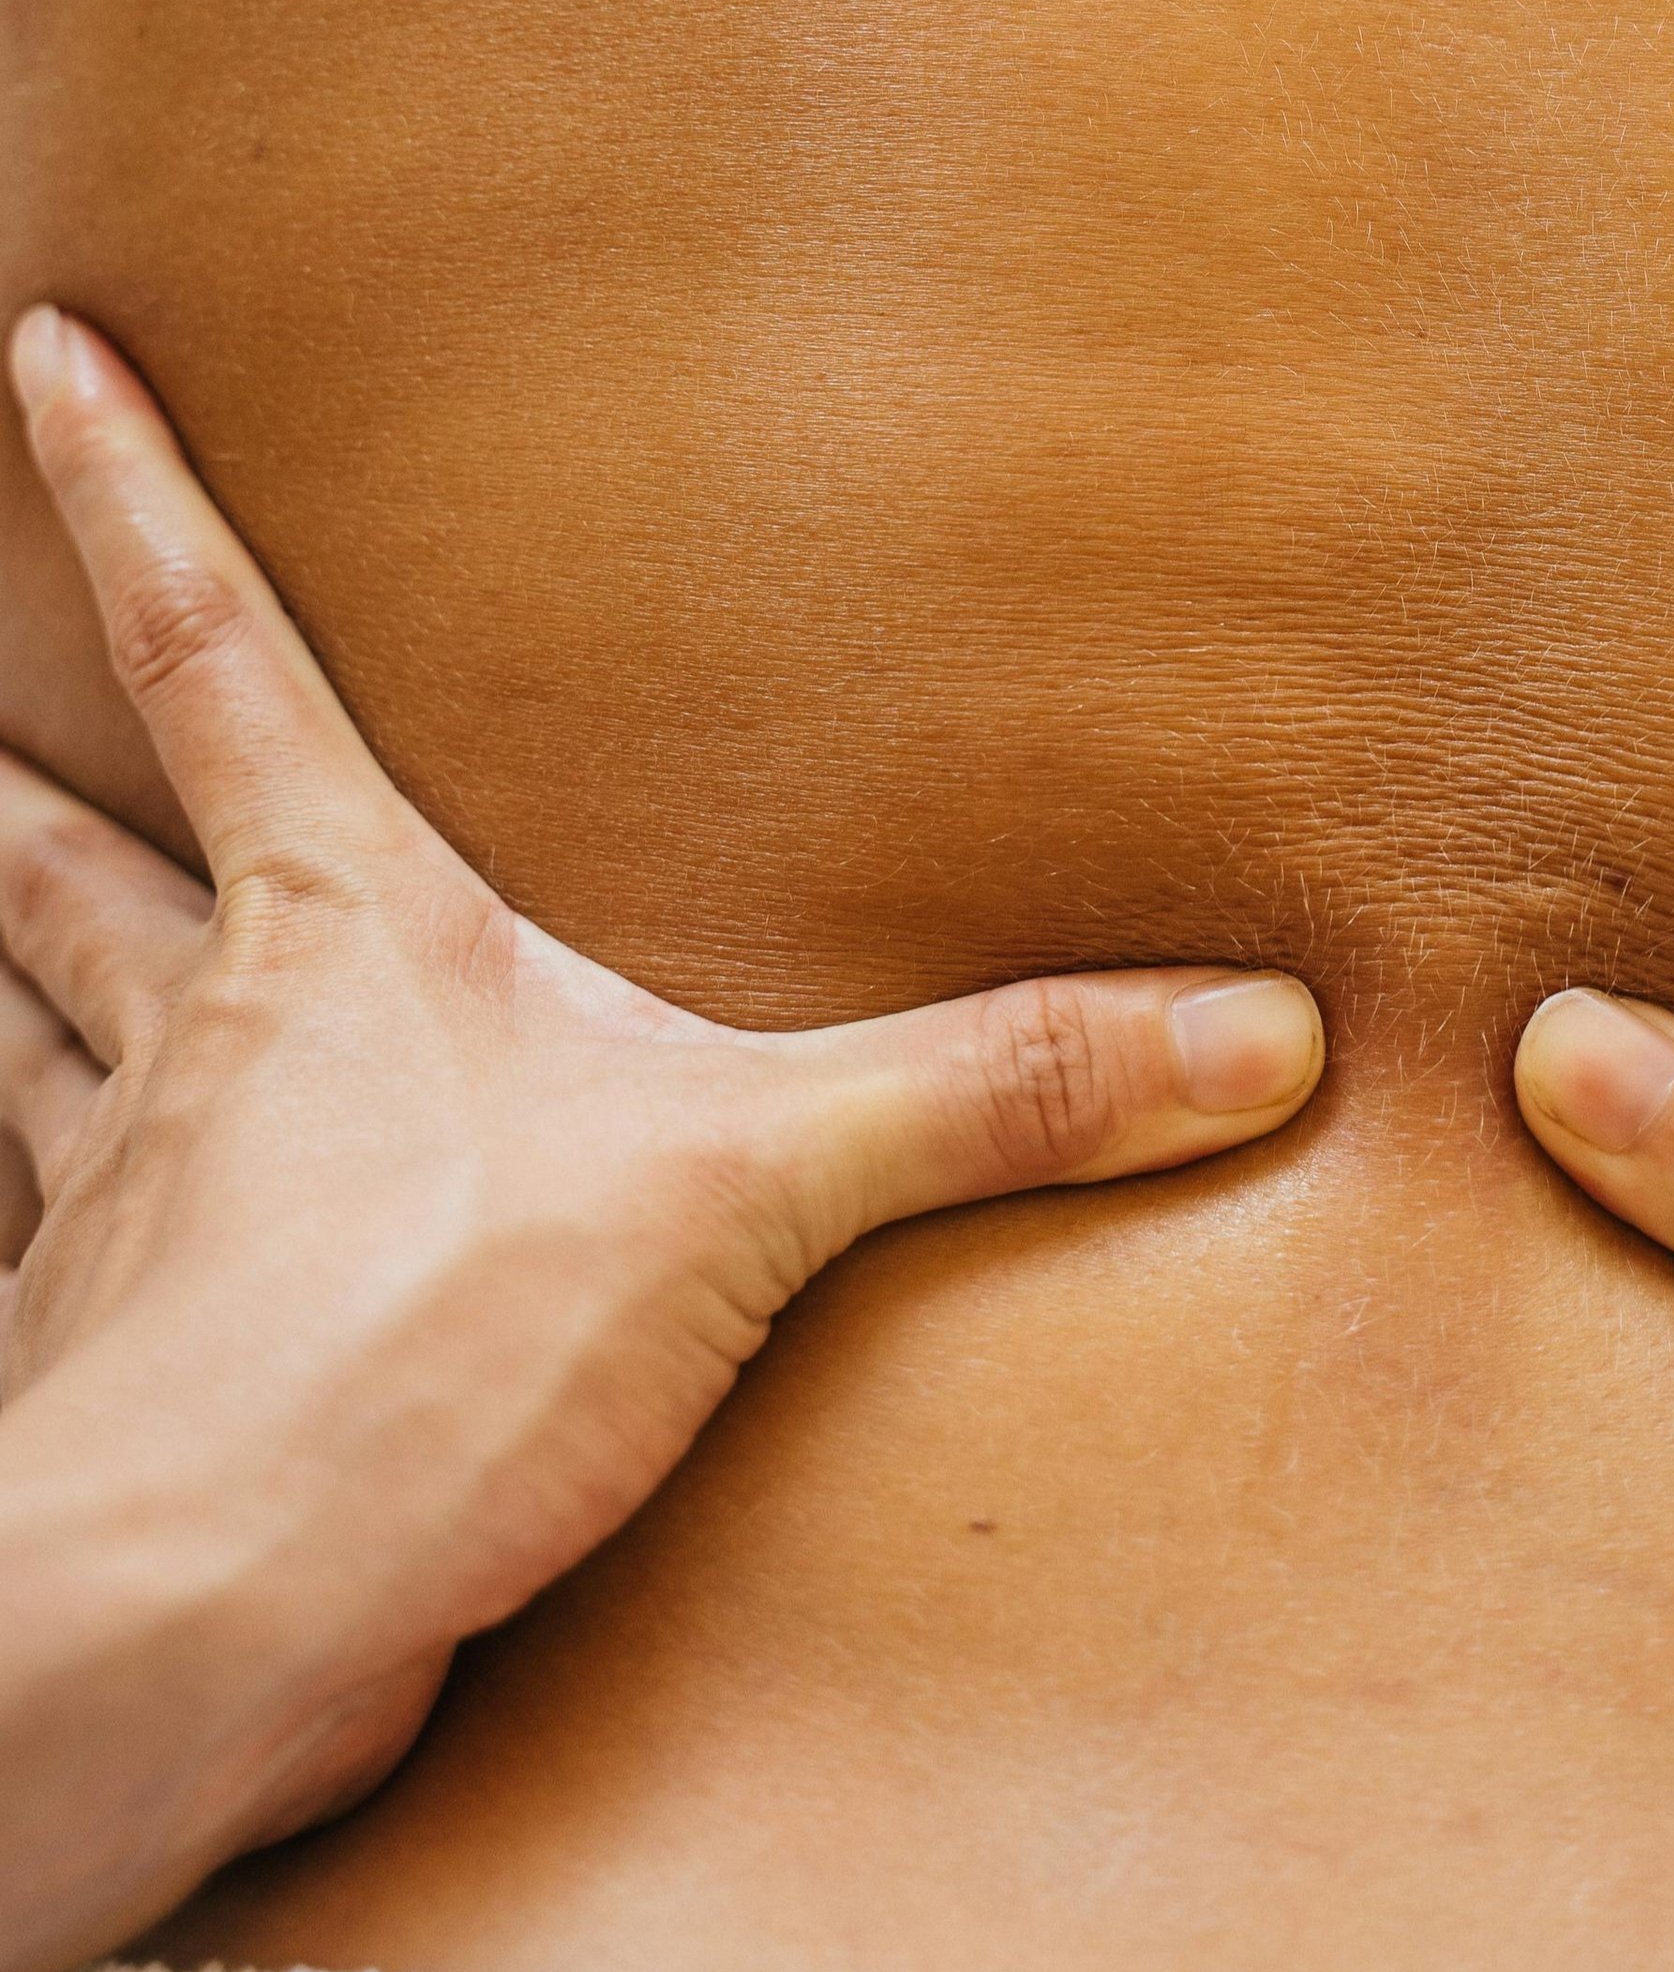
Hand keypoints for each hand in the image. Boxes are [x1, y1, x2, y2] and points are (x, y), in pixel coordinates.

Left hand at [0, 306, 1324, 1971]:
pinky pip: (35, 1238)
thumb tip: (1250, 1032)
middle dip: (1, 768)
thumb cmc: (425, 1351)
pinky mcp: (113, 1365)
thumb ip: (993, 1095)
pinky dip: (25, 1212)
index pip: (210, 652)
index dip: (123, 490)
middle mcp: (201, 1035)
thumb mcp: (746, 1189)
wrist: (200, 1624)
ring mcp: (126, 1203)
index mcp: (336, 930)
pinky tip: (42, 1242)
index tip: (40, 347)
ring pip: (10, 1038)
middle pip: (55, 857)